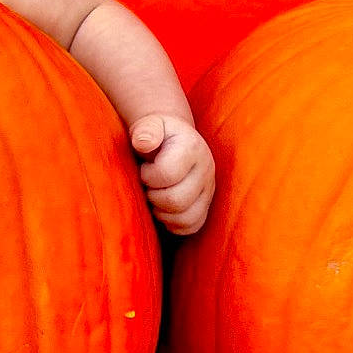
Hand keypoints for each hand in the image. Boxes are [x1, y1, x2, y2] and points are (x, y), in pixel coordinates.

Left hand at [129, 115, 214, 234]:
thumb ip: (145, 130)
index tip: (144, 169)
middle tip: (148, 186)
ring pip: (186, 218)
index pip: (167, 174)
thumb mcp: (149, 125)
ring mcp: (209, 189)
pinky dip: (173, 224)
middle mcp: (206, 169)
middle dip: (153, 196)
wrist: (173, 140)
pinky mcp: (207, 205)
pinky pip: (192, 226)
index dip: (148, 176)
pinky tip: (164, 209)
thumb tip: (143, 143)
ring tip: (156, 196)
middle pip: (176, 201)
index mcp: (192, 148)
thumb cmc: (156, 134)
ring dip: (162, 212)